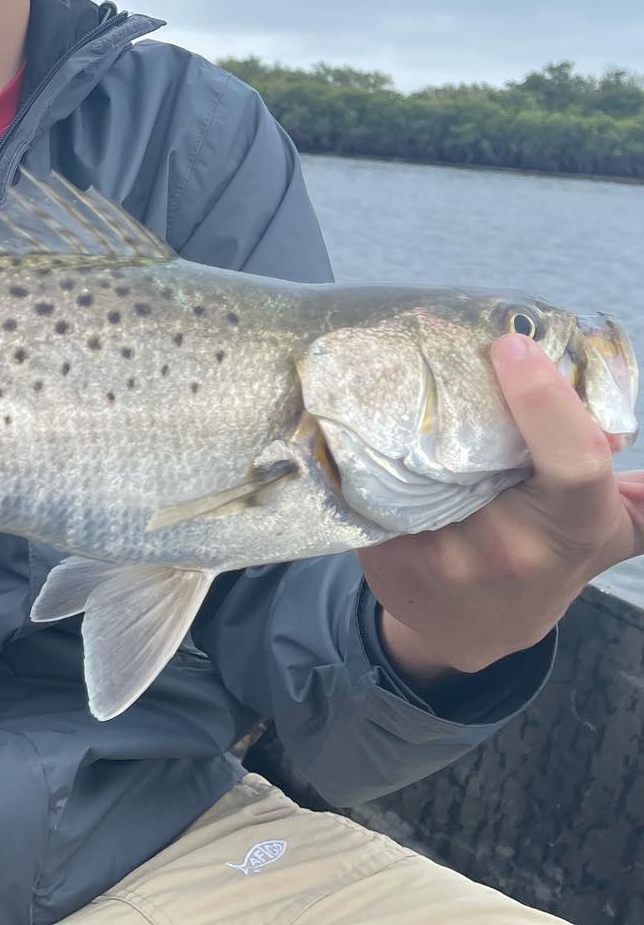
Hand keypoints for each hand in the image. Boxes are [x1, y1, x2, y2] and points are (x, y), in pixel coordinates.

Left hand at [358, 332, 643, 683]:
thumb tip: (627, 414)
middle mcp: (508, 545)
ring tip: (395, 377)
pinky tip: (359, 420)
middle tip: (438, 345)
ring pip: (414, 455)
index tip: (512, 345)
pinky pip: (371, 480)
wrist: (468, 629)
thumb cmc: (546, 556)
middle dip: (454, 388)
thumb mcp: (608, 525)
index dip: (544, 400)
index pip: (572, 460)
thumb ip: (643, 488)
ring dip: (403, 411)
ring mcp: (442, 554)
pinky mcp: (386, 554)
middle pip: (475, 442)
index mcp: (573, 524)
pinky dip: (366, 444)